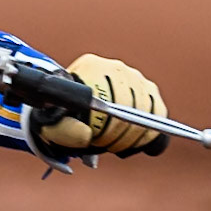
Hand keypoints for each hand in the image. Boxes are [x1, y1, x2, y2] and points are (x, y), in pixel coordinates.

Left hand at [39, 53, 165, 155]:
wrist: (73, 102)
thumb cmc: (61, 113)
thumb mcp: (52, 123)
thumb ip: (63, 129)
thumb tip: (86, 134)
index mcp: (91, 67)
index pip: (108, 100)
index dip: (104, 127)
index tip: (94, 138)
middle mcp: (116, 67)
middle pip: (129, 108)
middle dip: (116, 135)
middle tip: (102, 143)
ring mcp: (136, 77)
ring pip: (146, 114)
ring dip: (131, 137)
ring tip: (113, 142)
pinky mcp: (150, 91)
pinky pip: (158, 116)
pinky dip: (148, 134)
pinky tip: (131, 141)